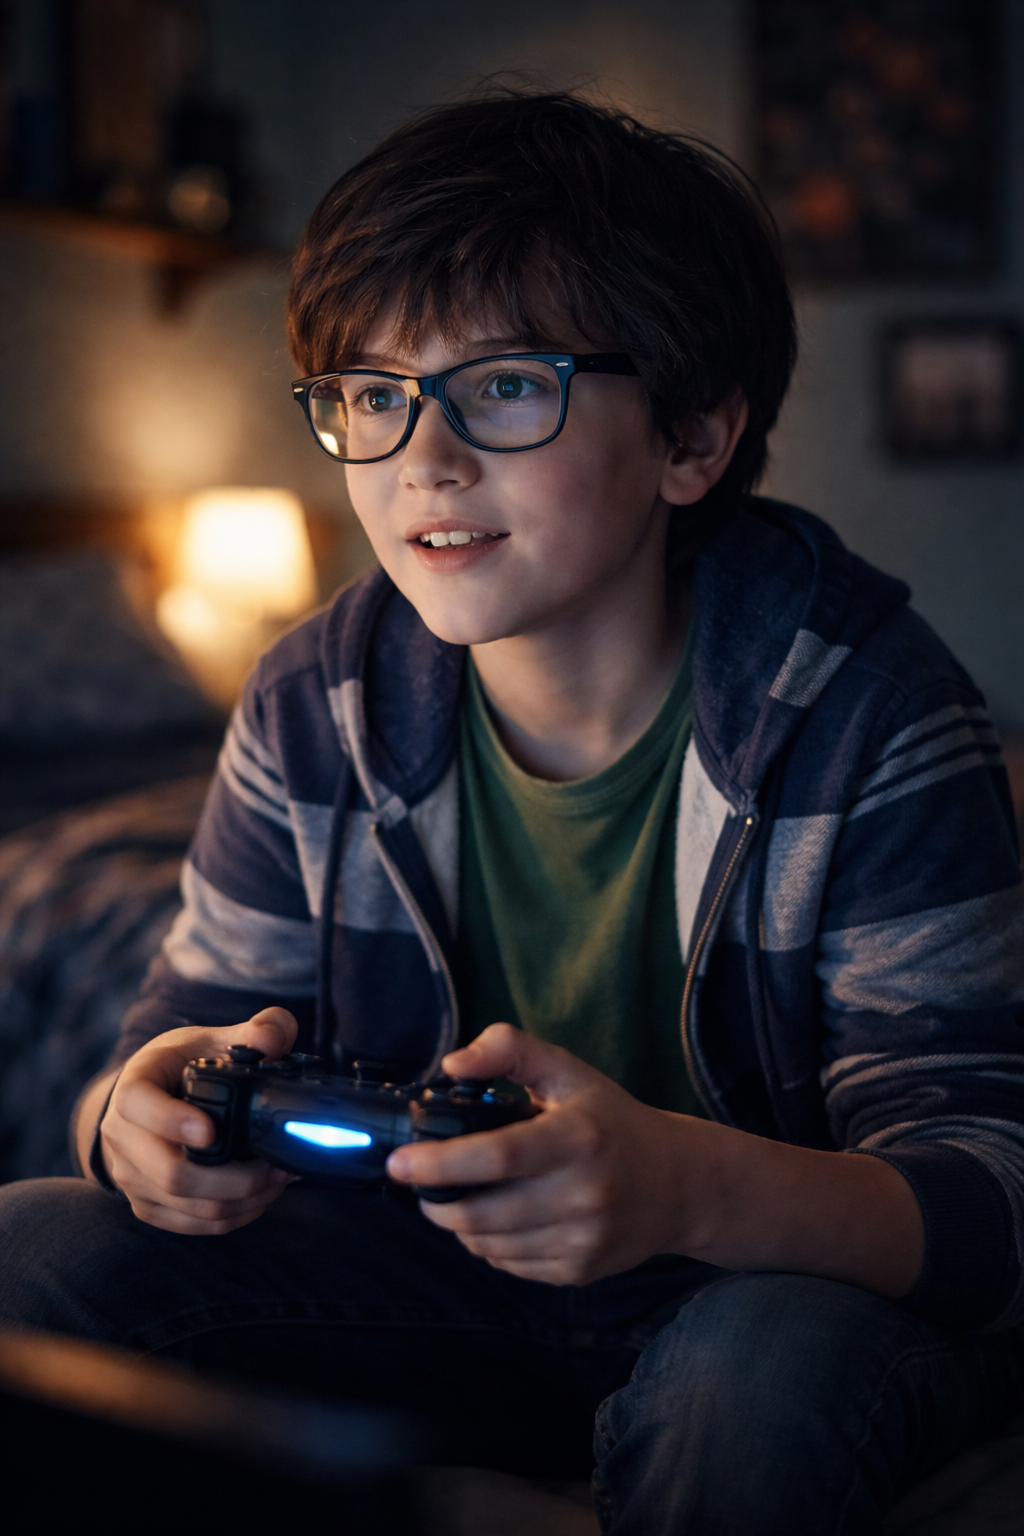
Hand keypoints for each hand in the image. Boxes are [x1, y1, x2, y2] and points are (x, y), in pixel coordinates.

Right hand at [97, 1008, 298, 1234]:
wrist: (147, 1102)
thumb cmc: (182, 1067)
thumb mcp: (210, 1040)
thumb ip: (253, 1031)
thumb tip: (272, 1037)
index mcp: (133, 1086)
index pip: (137, 1104)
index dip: (171, 1121)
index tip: (211, 1131)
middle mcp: (121, 1135)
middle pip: (169, 1173)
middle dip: (232, 1178)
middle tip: (275, 1167)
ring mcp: (130, 1175)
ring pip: (185, 1205)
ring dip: (240, 1200)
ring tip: (278, 1180)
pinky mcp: (146, 1204)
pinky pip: (189, 1224)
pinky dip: (231, 1217)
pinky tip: (259, 1197)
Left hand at [386, 1023, 694, 1284]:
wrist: (680, 1184)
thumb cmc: (612, 1122)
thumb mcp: (568, 1071)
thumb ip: (509, 1050)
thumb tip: (452, 1065)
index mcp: (577, 1138)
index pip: (496, 1158)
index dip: (439, 1164)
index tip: (400, 1164)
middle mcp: (583, 1195)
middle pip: (482, 1214)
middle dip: (436, 1203)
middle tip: (422, 1185)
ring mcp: (582, 1240)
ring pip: (488, 1246)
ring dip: (460, 1225)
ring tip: (464, 1197)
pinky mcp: (579, 1272)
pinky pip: (509, 1265)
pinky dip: (490, 1245)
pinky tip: (502, 1218)